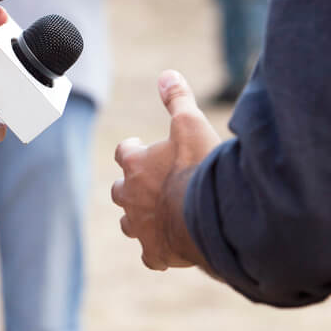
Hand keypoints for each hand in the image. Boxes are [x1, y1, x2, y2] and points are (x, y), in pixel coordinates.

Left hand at [111, 70, 220, 270]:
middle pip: (120, 190)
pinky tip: (169, 250)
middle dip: (131, 186)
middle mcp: (130, 195)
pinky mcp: (156, 253)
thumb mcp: (190, 123)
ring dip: (139, 217)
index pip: (124, 152)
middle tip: (149, 183)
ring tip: (157, 214)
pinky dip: (158, 252)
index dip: (133, 149)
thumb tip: (166, 74)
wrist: (210, 214)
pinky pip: (150, 256)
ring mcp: (141, 226)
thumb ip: (177, 99)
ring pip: (129, 223)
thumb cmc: (199, 166)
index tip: (142, 147)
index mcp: (134, 163)